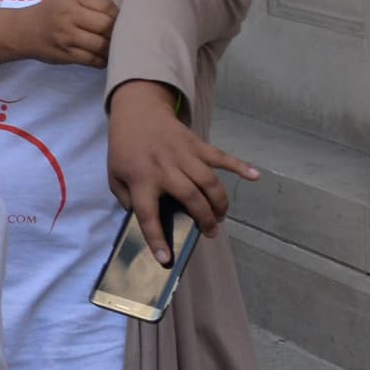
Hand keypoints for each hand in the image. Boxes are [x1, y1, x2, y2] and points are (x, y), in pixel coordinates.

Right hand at [13, 0, 115, 67]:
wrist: (22, 31)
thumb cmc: (50, 12)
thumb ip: (91, 4)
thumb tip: (122, 17)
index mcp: (72, 0)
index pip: (107, 6)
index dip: (119, 14)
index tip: (120, 20)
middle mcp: (69, 17)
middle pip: (106, 26)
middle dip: (118, 32)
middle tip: (121, 35)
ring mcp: (67, 38)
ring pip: (101, 46)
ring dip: (112, 48)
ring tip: (115, 48)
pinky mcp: (65, 55)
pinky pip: (92, 60)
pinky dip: (103, 61)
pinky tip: (105, 58)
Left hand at [107, 80, 260, 262]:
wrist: (137, 111)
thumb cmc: (124, 148)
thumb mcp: (114, 176)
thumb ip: (127, 200)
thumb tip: (144, 221)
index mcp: (141, 179)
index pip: (148, 214)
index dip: (156, 238)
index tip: (166, 258)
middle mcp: (165, 168)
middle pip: (190, 197)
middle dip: (204, 219)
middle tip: (211, 233)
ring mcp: (183, 155)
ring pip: (208, 181)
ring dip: (219, 202)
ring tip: (220, 218)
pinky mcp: (196, 144)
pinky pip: (221, 156)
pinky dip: (240, 165)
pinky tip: (255, 176)